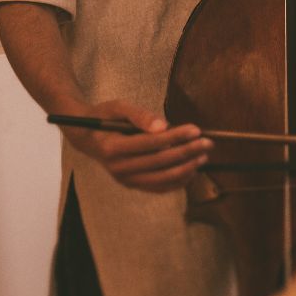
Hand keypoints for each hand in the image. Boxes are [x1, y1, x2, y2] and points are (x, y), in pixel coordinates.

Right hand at [60, 99, 208, 191]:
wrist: (87, 137)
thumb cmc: (105, 117)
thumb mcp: (118, 107)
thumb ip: (140, 115)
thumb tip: (163, 126)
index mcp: (112, 148)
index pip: (151, 143)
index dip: (176, 136)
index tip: (196, 130)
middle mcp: (117, 168)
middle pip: (160, 162)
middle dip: (187, 152)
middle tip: (208, 143)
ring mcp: (124, 179)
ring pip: (162, 178)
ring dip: (186, 168)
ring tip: (203, 157)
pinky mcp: (132, 185)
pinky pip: (158, 187)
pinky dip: (177, 181)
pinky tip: (192, 171)